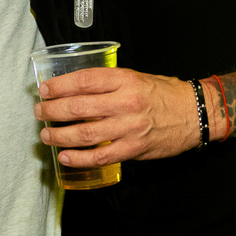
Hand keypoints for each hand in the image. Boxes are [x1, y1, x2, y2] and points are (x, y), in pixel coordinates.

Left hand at [34, 67, 199, 167]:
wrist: (195, 113)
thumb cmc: (163, 93)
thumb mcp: (136, 77)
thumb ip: (108, 84)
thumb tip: (75, 90)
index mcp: (124, 80)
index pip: (83, 81)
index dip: (59, 85)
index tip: (44, 89)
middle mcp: (125, 102)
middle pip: (78, 107)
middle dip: (53, 110)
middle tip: (40, 112)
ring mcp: (129, 127)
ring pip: (85, 133)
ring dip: (60, 135)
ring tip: (46, 135)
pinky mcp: (134, 148)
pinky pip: (101, 155)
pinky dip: (80, 158)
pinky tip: (65, 156)